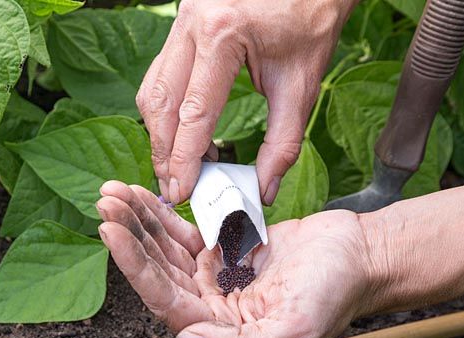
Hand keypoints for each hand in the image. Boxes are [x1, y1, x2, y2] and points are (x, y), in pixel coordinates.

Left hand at [96, 181, 375, 337]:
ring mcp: (214, 278)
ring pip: (166, 250)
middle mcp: (210, 307)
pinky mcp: (223, 251)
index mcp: (221, 331)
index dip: (136, 268)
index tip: (112, 233)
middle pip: (157, 272)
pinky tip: (142, 196)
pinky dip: (163, 216)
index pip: (165, 301)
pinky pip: (185, 233)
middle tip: (105, 202)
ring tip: (113, 193)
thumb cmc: (335, 296)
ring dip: (140, 223)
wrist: (362, 257)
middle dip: (130, 237)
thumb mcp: (295, 331)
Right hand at [137, 0, 355, 204]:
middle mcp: (193, 24)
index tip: (181, 192)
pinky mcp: (180, 24)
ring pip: (153, 89)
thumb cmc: (310, 20)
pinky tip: (184, 134)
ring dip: (160, 133)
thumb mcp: (302, 84)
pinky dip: (166, 110)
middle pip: (161, 103)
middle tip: (172, 188)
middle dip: (164, 152)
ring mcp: (182, 20)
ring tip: (177, 167)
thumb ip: (282, 142)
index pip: (194, 113)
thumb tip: (263, 189)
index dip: (185, 159)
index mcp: (223, 34)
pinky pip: (160, 74)